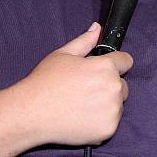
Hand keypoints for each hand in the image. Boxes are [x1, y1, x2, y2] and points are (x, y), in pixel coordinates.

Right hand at [16, 23, 132, 145]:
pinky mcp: (108, 129)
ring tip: (82, 104)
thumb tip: (97, 28)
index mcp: (105, 66)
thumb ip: (85, 40)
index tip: (104, 70)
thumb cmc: (45, 82)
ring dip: (106, 104)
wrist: (31, 114)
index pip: (126, 61)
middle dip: (109, 85)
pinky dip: (101, 121)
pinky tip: (83, 118)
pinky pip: (112, 122)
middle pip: (122, 85)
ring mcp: (112, 110)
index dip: (115, 63)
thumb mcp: (63, 54)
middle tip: (86, 90)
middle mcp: (113, 87)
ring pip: (118, 104)